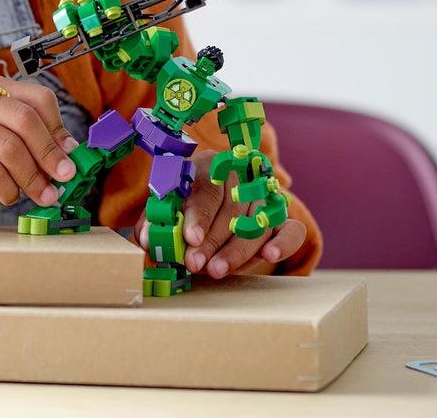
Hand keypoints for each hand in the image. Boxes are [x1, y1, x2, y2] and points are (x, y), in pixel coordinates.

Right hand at [0, 75, 80, 217]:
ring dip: (32, 178)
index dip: (58, 128)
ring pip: (10, 147)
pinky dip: (7, 189)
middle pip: (27, 119)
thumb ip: (21, 142)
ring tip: (40, 195)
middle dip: (50, 154)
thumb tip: (67, 155)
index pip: (37, 98)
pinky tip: (8, 196)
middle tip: (63, 179)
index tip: (70, 155)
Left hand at [134, 148, 305, 277]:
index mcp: (210, 166)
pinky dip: (282, 243)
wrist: (219, 193)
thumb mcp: (170, 203)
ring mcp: (263, 197)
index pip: (207, 189)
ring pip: (255, 224)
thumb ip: (157, 220)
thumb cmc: (188, 199)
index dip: (199, 215)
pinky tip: (269, 255)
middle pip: (230, 211)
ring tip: (216, 270)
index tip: (190, 239)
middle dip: (211, 242)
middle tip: (195, 264)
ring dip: (236, 251)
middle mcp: (240, 177)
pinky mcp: (281, 217)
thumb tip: (146, 238)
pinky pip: (290, 230)